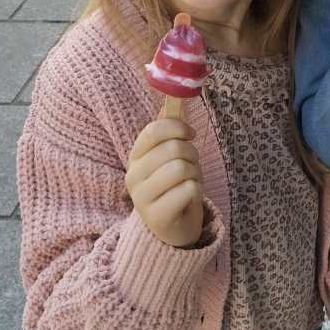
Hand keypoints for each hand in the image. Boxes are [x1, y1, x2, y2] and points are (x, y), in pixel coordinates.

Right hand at [125, 113, 203, 247]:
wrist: (173, 229)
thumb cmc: (173, 186)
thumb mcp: (168, 158)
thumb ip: (169, 132)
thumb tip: (173, 101)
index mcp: (135, 157)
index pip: (153, 130)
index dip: (177, 127)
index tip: (190, 134)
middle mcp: (133, 176)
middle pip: (173, 149)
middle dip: (192, 154)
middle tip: (191, 167)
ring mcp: (142, 198)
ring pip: (182, 168)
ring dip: (195, 173)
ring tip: (189, 183)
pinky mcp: (157, 217)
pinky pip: (189, 189)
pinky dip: (196, 191)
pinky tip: (188, 200)